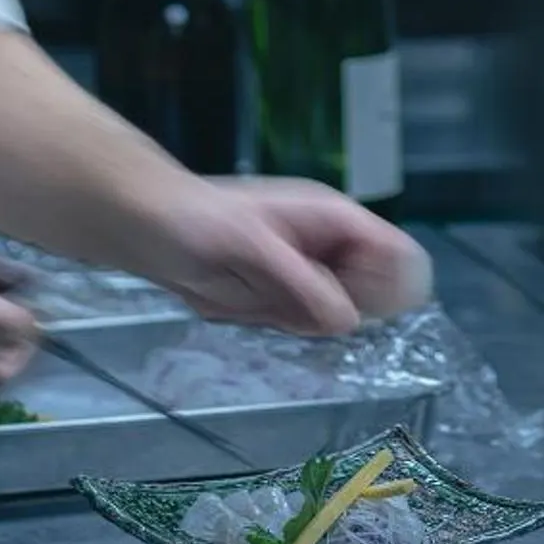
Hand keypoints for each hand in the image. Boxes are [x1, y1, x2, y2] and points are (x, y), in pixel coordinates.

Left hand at [136, 179, 434, 337]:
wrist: (150, 228)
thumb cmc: (201, 221)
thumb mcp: (254, 247)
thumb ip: (303, 283)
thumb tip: (351, 321)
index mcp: (333, 218)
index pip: (393, 250)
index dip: (390, 284)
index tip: (356, 308)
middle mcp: (329, 246)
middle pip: (374, 291)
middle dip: (339, 311)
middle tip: (287, 303)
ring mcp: (308, 272)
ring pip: (338, 314)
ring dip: (301, 319)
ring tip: (253, 296)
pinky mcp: (285, 295)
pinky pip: (305, 323)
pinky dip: (281, 325)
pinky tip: (244, 305)